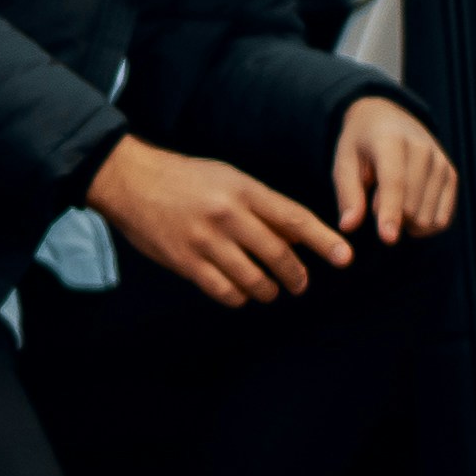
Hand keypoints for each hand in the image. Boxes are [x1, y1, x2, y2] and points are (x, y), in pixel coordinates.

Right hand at [83, 132, 346, 306]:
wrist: (130, 180)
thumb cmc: (183, 179)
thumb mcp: (228, 178)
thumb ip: (260, 205)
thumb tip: (295, 236)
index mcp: (244, 190)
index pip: (294, 219)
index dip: (323, 241)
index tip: (344, 258)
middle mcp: (228, 215)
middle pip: (279, 255)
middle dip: (296, 276)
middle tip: (300, 284)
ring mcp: (206, 240)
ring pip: (254, 279)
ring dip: (268, 290)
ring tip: (268, 290)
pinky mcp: (185, 261)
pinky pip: (224, 291)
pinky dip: (238, 297)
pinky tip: (239, 292)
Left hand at [328, 94, 460, 244]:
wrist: (388, 118)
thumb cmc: (361, 145)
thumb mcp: (344, 162)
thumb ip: (348, 194)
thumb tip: (348, 226)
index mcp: (390, 140)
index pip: (395, 182)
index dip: (391, 212)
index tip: (387, 238)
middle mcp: (422, 149)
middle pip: (412, 205)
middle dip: (390, 217)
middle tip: (375, 200)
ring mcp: (440, 162)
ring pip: (427, 216)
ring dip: (406, 223)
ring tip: (391, 201)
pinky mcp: (451, 174)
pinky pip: (442, 218)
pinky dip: (423, 226)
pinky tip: (408, 214)